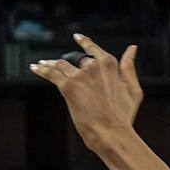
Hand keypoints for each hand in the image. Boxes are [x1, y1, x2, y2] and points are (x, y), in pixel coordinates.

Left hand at [30, 33, 142, 149]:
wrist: (112, 133)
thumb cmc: (124, 116)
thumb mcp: (133, 90)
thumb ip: (129, 67)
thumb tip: (132, 48)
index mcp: (109, 65)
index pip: (93, 48)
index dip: (84, 42)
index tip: (77, 37)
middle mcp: (93, 66)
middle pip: (75, 59)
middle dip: (66, 62)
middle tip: (55, 65)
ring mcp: (80, 76)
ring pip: (60, 64)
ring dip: (49, 64)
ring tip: (42, 65)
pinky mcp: (68, 86)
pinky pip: (51, 73)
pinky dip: (41, 70)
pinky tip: (35, 68)